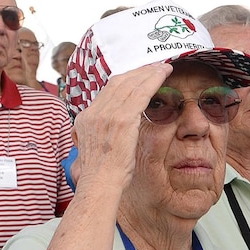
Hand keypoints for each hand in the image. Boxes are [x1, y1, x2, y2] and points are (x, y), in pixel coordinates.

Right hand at [71, 62, 171, 190]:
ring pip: (131, 83)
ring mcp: (107, 114)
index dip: (124, 80)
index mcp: (85, 119)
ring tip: (162, 67)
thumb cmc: (100, 174)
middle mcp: (94, 112)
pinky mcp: (122, 118)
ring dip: (149, 72)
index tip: (138, 76)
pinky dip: (153, 79)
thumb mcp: (92, 149)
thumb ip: (98, 134)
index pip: (106, 91)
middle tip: (153, 66)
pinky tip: (164, 74)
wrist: (99, 183)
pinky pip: (141, 92)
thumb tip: (107, 131)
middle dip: (137, 72)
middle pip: (117, 82)